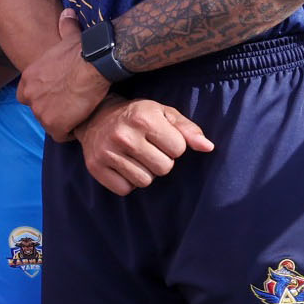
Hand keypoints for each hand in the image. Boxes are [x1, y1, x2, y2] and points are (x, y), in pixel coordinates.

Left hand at [18, 10, 111, 141]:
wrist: (94, 62)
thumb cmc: (84, 50)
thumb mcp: (69, 37)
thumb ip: (65, 27)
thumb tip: (68, 13)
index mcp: (28, 78)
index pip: (27, 96)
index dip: (44, 98)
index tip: (60, 96)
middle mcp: (29, 95)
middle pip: (40, 111)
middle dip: (55, 110)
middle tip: (73, 105)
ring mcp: (39, 111)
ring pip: (51, 124)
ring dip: (64, 121)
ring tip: (80, 113)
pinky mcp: (53, 124)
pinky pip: (61, 135)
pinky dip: (72, 132)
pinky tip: (83, 121)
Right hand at [74, 97, 213, 194]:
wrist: (95, 116)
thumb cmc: (137, 115)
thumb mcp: (164, 114)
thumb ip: (188, 130)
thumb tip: (208, 147)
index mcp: (144, 118)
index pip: (178, 150)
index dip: (173, 146)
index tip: (160, 138)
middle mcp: (124, 135)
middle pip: (163, 168)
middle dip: (160, 161)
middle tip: (148, 149)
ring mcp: (107, 152)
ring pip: (145, 181)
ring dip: (144, 173)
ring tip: (135, 157)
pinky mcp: (95, 167)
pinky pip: (125, 189)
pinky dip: (127, 182)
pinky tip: (122, 166)